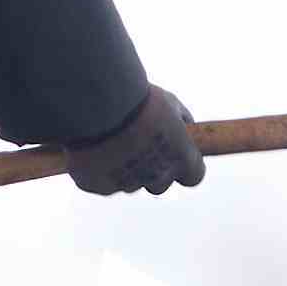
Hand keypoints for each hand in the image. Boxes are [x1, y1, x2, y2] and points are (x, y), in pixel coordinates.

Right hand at [67, 83, 209, 195]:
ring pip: (128, 182)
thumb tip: (185, 124)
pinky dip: (97, 168)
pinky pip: (101, 180)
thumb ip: (180, 118)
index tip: (176, 153)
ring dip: (124, 167)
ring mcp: (126, 184)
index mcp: (181, 158)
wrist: (99, 105)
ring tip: (110, 138)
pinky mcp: (98, 186)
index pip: (194, 176)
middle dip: (152, 169)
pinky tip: (92, 145)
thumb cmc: (138, 99)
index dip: (185, 165)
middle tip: (138, 145)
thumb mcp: (169, 102)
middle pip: (160, 183)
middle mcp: (157, 177)